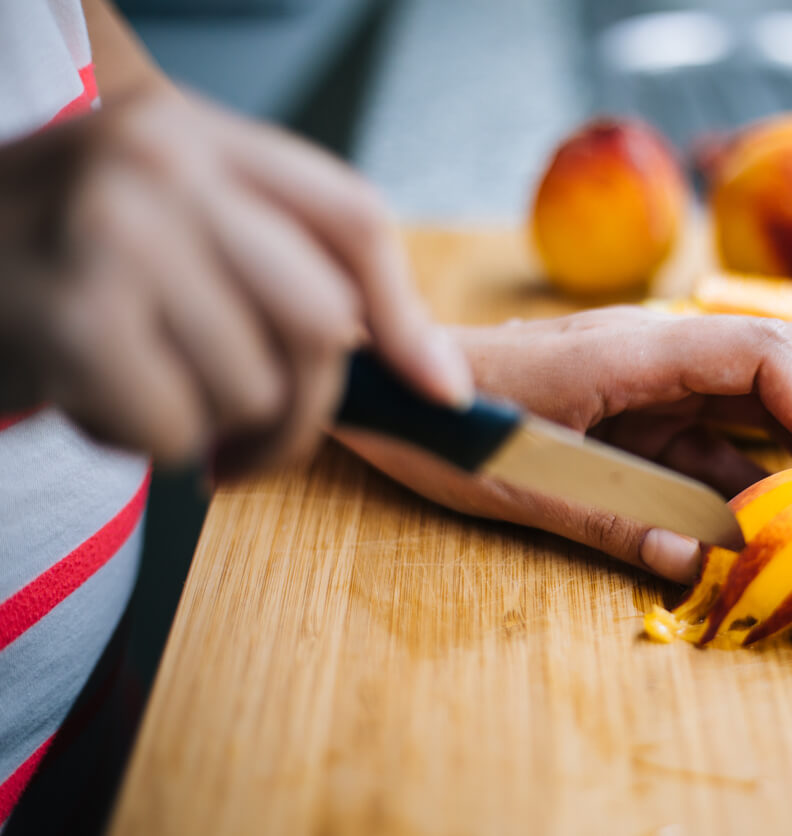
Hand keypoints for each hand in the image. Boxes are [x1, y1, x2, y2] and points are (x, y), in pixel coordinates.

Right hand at [0, 88, 470, 473]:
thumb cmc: (51, 251)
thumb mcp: (166, 218)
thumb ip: (282, 269)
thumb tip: (436, 379)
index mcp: (199, 135)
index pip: (352, 221)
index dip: (407, 318)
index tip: (438, 390)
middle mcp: (165, 166)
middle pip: (322, 322)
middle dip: (299, 414)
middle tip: (254, 448)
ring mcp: (119, 235)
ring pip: (251, 390)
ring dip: (204, 428)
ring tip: (135, 388)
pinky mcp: (76, 318)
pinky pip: (175, 431)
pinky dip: (143, 442)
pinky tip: (91, 397)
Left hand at [336, 306, 791, 582]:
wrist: (386, 387)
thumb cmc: (442, 418)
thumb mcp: (522, 476)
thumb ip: (611, 517)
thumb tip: (698, 566)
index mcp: (632, 348)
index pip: (762, 353)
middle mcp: (656, 355)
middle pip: (780, 372)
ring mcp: (650, 386)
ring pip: (755, 412)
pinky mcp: (638, 419)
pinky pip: (711, 449)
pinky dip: (748, 488)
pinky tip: (770, 534)